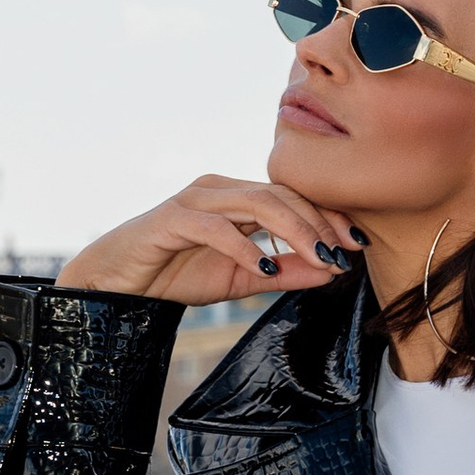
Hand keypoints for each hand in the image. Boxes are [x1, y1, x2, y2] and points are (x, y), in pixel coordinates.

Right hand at [56, 174, 367, 306]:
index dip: (328, 216)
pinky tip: (263, 267)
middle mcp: (219, 189)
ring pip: (256, 203)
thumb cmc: (175, 274)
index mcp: (237, 197)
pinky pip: (215, 226)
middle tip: (345, 252)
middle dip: (319, 223)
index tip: (358, 244)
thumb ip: (284, 274)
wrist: (116, 285)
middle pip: (281, 195)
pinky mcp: (172, 219)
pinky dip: (244, 246)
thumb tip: (331, 272)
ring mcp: (195, 200)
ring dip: (293, 231)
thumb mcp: (241, 279)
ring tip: (319, 257)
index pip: (292, 196)